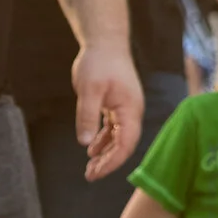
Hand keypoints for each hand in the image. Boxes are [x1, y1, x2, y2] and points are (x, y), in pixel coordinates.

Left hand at [73, 40, 144, 181]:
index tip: (96, 173)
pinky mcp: (117, 104)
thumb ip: (88, 116)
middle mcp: (132, 111)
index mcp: (130, 109)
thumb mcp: (89, 90)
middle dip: (109, 161)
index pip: (126, 143)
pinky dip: (104, 140)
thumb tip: (86, 143)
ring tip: (90, 167)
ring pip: (119, 138)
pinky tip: (92, 148)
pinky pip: (114, 128)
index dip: (113, 161)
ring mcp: (126, 108)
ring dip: (106, 153)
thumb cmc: (99, 63)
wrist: (105, 42)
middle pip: (124, 144)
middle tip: (90, 175)